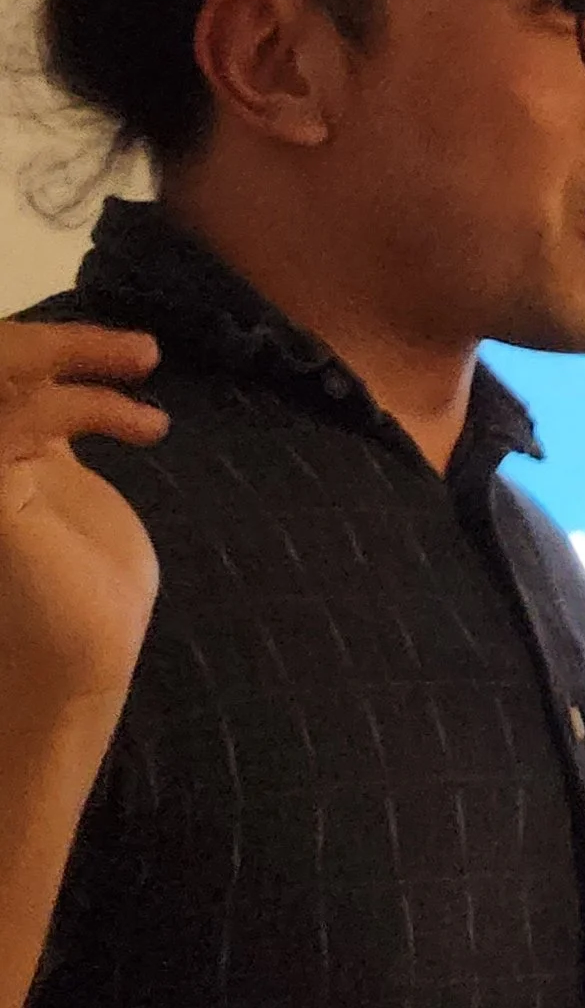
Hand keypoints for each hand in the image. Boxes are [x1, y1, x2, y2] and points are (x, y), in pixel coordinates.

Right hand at [0, 326, 166, 716]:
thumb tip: (51, 375)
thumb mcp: (56, 487)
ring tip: (146, 365)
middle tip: (142, 352)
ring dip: (80, 354)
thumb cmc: (78, 592)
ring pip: (0, 373)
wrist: (77, 669)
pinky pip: (26, 415)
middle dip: (59, 338)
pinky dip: (92, 403)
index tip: (125, 351)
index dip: (35, 341)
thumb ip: (38, 432)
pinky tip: (146, 427)